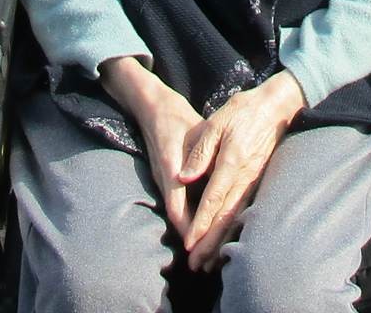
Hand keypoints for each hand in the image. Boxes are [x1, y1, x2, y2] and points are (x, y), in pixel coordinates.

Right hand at [99, 56, 202, 236]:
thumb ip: (204, 156)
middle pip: (177, 217)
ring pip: (178, 214)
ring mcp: (165, 181)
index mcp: (172, 168)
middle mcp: (166, 179)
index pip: (177, 208)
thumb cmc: (179, 118)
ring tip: (207, 254)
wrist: (155, 107)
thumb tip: (215, 179)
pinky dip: (189, 218)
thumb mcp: (196, 131)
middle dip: (191, 239)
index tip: (199, 246)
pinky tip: (204, 227)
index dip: (188, 228)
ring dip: (191, 232)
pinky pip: (179, 204)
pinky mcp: (168, 180)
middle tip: (204, 262)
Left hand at [177, 71, 305, 270]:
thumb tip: (183, 177)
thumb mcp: (215, 123)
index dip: (201, 225)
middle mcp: (245, 177)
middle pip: (225, 217)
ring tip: (210, 264)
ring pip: (237, 219)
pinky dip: (235, 231)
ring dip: (222, 242)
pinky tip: (228, 243)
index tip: (189, 245)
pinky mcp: (258, 182)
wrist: (276, 107)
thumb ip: (200, 152)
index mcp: (232, 162)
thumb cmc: (242, 111)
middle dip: (210, 244)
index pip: (213, 200)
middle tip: (197, 266)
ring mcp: (254, 181)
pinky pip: (246, 212)